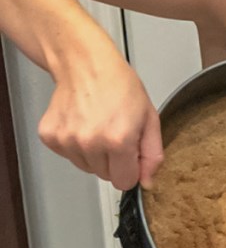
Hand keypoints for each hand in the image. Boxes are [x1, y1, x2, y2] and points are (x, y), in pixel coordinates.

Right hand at [37, 54, 162, 189]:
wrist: (86, 65)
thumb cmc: (120, 87)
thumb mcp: (150, 119)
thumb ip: (152, 155)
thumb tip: (146, 183)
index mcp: (118, 141)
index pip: (124, 182)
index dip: (131, 169)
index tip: (130, 153)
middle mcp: (90, 143)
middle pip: (106, 176)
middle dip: (114, 161)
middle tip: (115, 132)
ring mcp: (67, 140)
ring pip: (87, 167)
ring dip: (95, 154)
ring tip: (98, 126)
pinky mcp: (50, 136)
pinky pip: (69, 156)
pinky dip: (76, 145)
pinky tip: (82, 124)